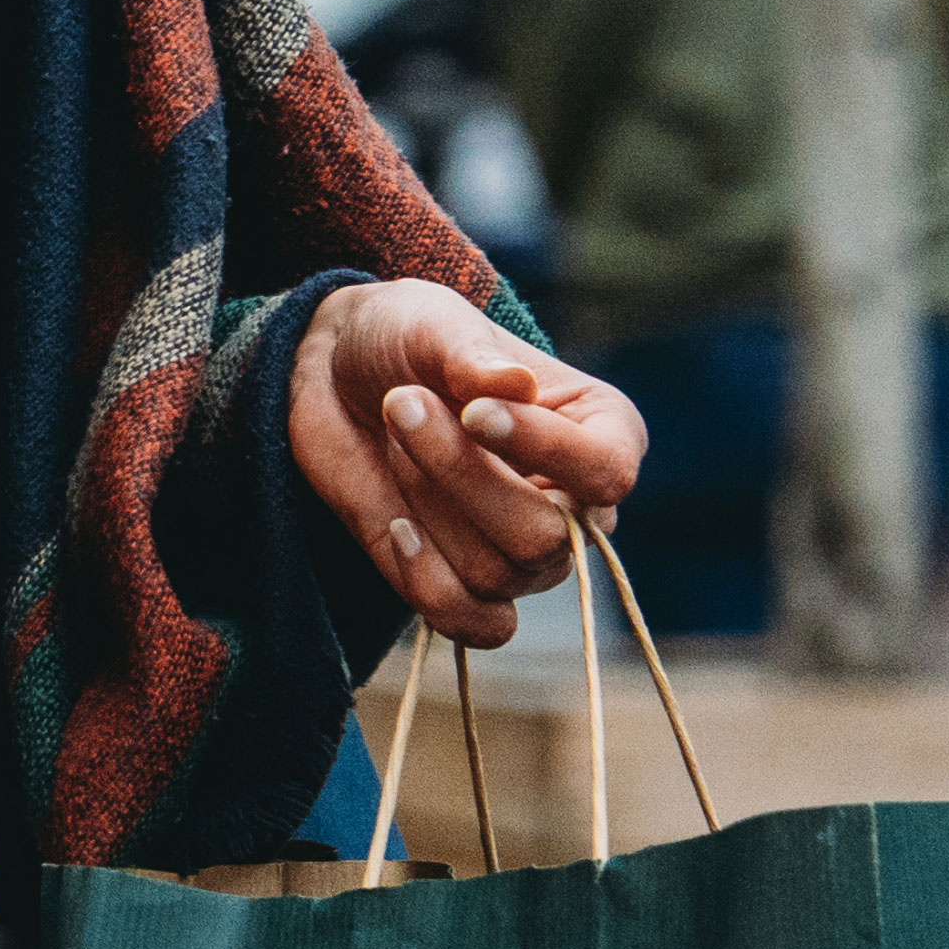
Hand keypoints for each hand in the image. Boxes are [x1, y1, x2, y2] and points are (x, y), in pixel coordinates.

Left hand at [291, 283, 634, 650]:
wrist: (340, 373)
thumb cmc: (410, 338)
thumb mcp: (434, 324)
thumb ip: (472, 357)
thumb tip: (514, 387)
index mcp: (603, 431)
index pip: (607, 472)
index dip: (544, 449)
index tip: (473, 410)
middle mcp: (578, 504)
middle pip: (544, 538)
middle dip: (462, 475)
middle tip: (402, 403)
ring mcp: (525, 553)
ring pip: (496, 574)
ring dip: (428, 504)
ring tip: (394, 439)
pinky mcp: (468, 584)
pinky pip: (474, 624)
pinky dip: (428, 584)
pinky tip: (395, 526)